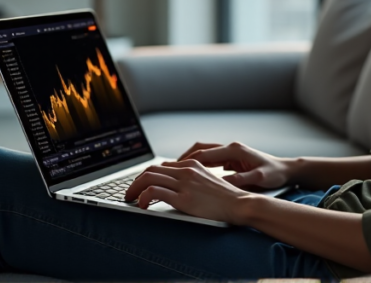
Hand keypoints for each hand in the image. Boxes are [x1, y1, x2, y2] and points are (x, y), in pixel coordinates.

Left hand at [123, 159, 260, 224]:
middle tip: (130, 193)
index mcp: (192, 165)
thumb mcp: (208, 181)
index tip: (140, 186)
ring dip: (134, 189)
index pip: (161, 166)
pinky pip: (154, 193)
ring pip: (148, 178)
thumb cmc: (226, 198)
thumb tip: (174, 185)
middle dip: (135, 182)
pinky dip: (143, 198)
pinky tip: (142, 206)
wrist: (240, 204)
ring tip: (130, 199)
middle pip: (151, 170)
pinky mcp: (184, 198)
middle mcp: (186, 170)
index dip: (146, 176)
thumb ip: (192, 179)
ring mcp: (184, 183)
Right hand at [177, 141, 292, 189]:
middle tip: (169, 169)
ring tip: (176, 172)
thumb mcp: (258, 178)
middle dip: (184, 158)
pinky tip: (192, 175)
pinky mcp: (231, 159)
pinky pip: (210, 159)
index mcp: (234, 150)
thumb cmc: (274, 174)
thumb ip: (240, 179)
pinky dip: (199, 165)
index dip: (188, 161)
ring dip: (190, 161)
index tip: (174, 169)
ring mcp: (230, 152)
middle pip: (200, 149)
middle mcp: (230, 148)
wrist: (286, 170)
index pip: (205, 153)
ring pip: (203, 153)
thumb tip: (222, 182)